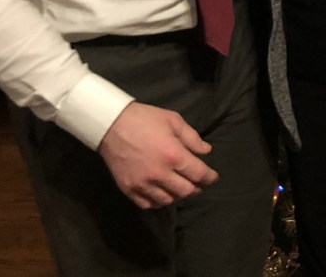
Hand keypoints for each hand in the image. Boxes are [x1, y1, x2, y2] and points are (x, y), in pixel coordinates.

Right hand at [97, 101, 217, 209]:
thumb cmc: (146, 119)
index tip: (213, 178)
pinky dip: (159, 201)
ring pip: (168, 201)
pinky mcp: (129, 190)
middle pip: (186, 191)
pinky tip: (163, 193)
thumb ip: (192, 138)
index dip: (210, 178)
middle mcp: (160, 174)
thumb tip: (206, 152)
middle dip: (197, 188)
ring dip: (179, 195)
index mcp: (174, 155)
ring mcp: (143, 185)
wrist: (112, 125)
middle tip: (200, 184)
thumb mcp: (173, 120)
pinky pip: (149, 205)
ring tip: (182, 187)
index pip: (198, 174)